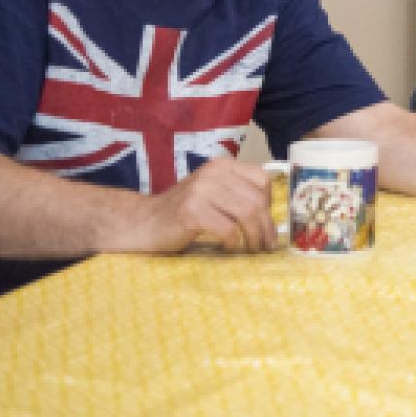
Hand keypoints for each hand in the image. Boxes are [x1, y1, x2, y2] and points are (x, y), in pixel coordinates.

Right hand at [109, 156, 277, 253]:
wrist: (142, 223)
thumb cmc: (183, 214)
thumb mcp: (213, 195)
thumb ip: (237, 197)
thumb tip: (272, 219)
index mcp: (222, 166)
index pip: (261, 179)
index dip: (269, 204)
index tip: (268, 224)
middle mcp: (213, 172)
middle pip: (256, 199)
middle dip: (266, 226)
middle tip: (266, 245)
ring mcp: (201, 190)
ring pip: (246, 213)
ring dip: (254, 236)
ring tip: (252, 250)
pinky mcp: (191, 210)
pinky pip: (227, 228)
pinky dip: (233, 242)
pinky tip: (228, 248)